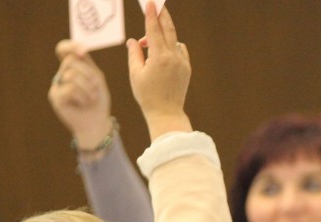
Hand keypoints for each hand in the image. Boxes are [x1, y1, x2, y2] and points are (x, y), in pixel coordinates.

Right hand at [48, 40, 111, 148]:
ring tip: (91, 98)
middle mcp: (61, 74)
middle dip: (88, 73)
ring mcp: (56, 85)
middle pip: (70, 61)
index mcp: (72, 68)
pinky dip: (83, 96)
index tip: (83, 52)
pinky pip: (70, 89)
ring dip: (88, 88)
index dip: (70, 46)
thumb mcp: (96, 79)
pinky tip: (85, 103)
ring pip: (71, 75)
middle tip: (96, 87)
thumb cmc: (98, 101)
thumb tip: (81, 51)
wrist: (97, 123)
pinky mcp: (55, 97)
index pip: (62, 49)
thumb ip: (87, 64)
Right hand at [126, 2, 190, 139]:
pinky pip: (180, 50)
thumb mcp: (135, 74)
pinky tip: (161, 53)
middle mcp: (174, 57)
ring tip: (147, 45)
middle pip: (169, 30)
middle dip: (163, 15)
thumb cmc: (146, 95)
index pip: (154, 30)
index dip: (151, 15)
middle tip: (158, 4)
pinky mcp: (187, 68)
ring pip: (173, 41)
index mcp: (159, 57)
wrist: (166, 113)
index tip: (150, 3)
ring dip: (162, 37)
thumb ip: (134, 54)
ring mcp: (183, 62)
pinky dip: (172, 47)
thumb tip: (133, 40)